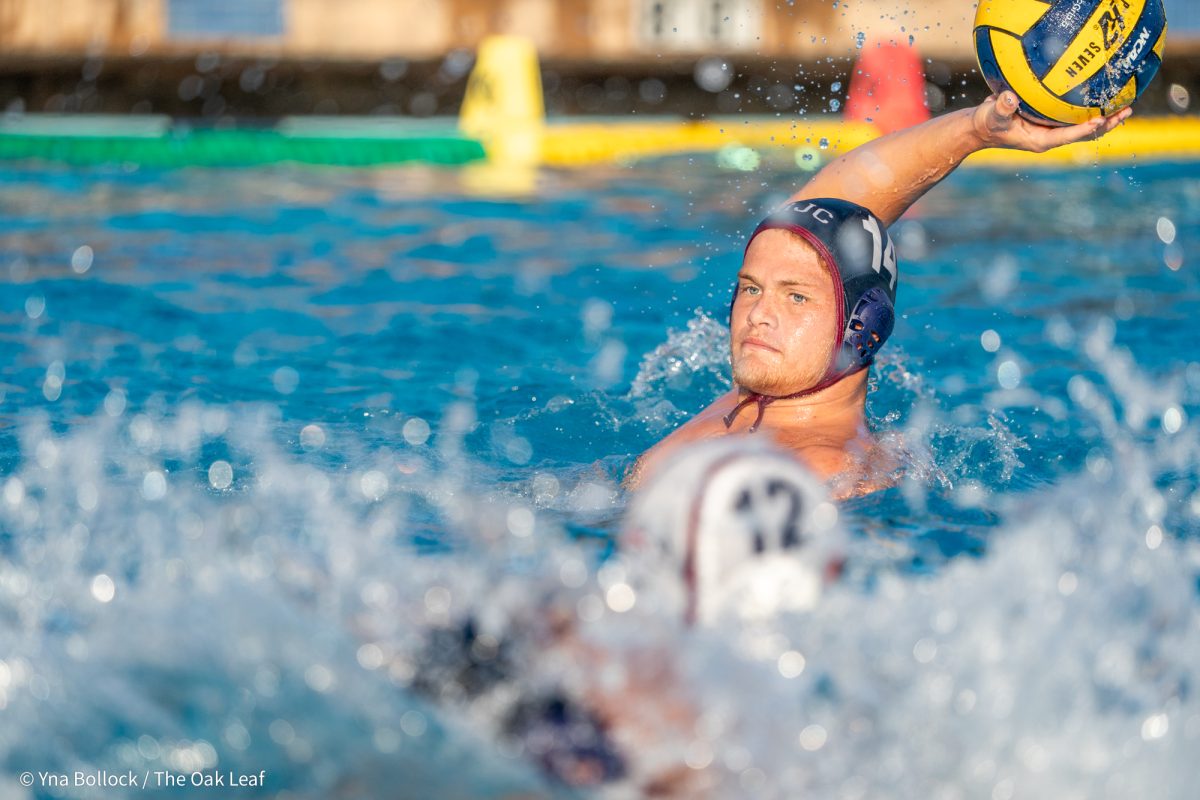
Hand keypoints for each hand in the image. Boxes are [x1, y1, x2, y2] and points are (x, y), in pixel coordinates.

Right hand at [971, 90, 1131, 152]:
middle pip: (1085, 133)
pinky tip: (1104, 96)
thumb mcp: (991, 115)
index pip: (1068, 135)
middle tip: (1126, 110)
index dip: (1085, 128)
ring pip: (1085, 125)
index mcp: (1040, 140)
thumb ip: (1000, 107)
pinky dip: (1091, 108)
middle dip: (1107, 123)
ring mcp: (1052, 129)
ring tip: (1126, 106)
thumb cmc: (986, 123)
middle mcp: (1050, 136)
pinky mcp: (1051, 120)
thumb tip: (1010, 96)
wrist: (981, 126)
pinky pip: (1077, 116)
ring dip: (1106, 117)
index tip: (1101, 118)